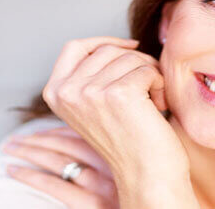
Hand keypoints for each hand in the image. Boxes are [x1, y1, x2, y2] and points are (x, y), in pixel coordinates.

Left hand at [2, 126, 118, 208]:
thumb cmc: (132, 203)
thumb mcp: (129, 184)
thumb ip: (114, 168)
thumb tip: (85, 160)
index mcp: (127, 157)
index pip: (89, 134)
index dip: (61, 130)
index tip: (41, 131)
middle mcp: (117, 167)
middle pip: (71, 143)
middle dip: (40, 137)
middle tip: (16, 138)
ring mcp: (104, 187)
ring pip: (59, 159)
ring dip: (30, 150)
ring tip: (10, 148)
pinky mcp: (90, 206)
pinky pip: (53, 184)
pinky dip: (30, 175)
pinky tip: (14, 171)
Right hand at [40, 36, 198, 207]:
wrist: (146, 173)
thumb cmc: (129, 137)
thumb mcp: (94, 103)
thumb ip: (91, 76)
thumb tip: (118, 44)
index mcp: (55, 92)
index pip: (74, 46)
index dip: (104, 42)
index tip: (130, 47)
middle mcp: (67, 92)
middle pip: (107, 49)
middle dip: (135, 62)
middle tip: (146, 88)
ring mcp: (90, 93)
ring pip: (130, 57)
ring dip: (149, 74)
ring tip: (149, 101)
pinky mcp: (118, 94)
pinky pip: (147, 69)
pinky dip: (159, 83)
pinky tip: (157, 105)